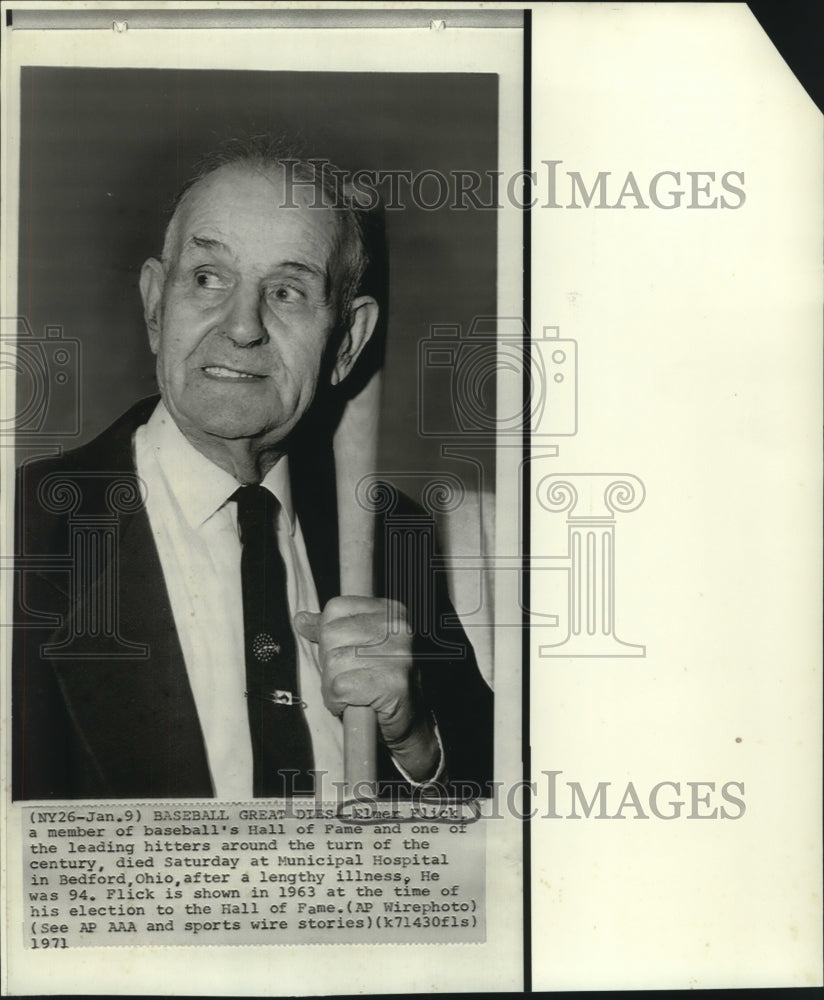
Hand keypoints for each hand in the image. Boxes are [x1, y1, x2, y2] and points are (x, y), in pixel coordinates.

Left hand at [293, 596, 438, 781]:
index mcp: (390, 611)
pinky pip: (339, 687)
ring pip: (332, 663)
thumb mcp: (360, 646)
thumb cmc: (383, 682)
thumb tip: (302, 619)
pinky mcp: (392, 684)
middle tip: (351, 678)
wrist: (413, 723)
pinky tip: (354, 704)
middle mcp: (397, 628)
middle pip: (331, 635)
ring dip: (333, 686)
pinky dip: (338, 701)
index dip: (328, 635)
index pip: (336, 609)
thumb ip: (332, 631)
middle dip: (330, 663)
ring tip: (354, 693)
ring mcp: (398, 656)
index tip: (343, 653)